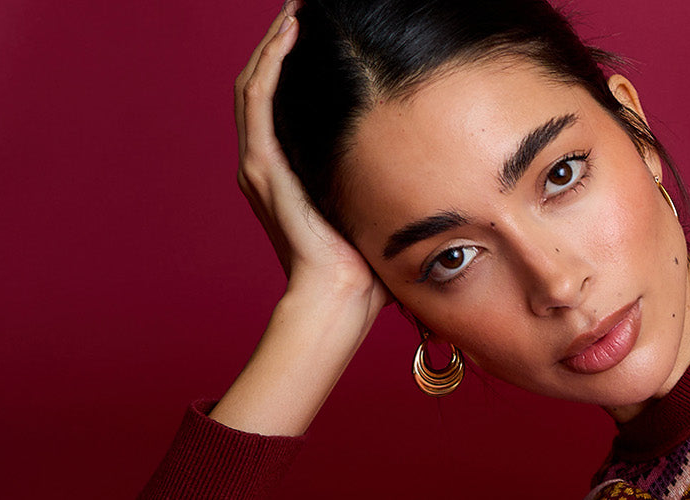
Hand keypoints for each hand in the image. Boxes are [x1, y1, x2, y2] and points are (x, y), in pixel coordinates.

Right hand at [210, 0, 387, 436]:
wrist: (341, 300)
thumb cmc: (368, 263)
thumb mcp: (377, 203)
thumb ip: (386, 176)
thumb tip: (433, 154)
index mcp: (290, 169)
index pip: (286, 97)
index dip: (295, 58)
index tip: (320, 26)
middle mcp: (267, 161)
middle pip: (265, 80)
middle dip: (284, 39)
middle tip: (304, 5)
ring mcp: (261, 164)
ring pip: (256, 82)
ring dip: (276, 40)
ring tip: (296, 9)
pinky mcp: (265, 169)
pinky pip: (260, 101)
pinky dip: (273, 63)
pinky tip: (291, 34)